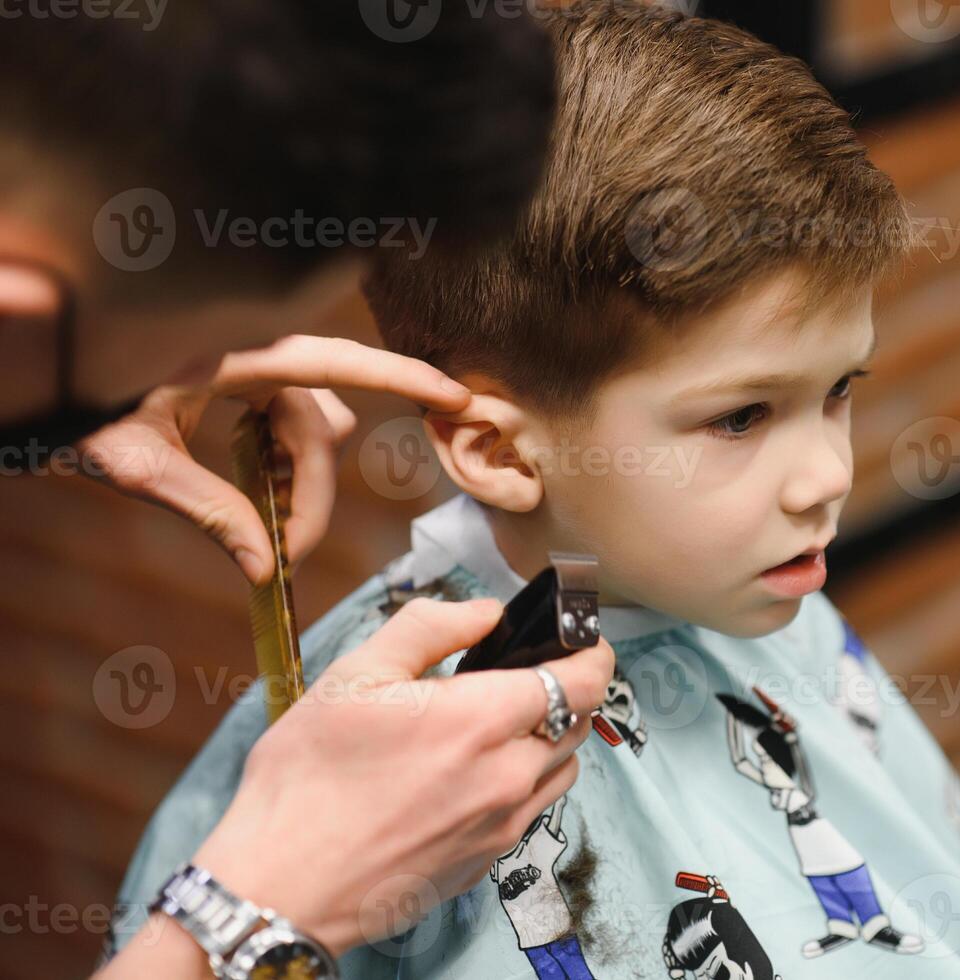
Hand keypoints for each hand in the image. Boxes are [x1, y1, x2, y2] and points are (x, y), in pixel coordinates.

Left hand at [77, 335, 471, 583]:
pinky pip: (283, 419)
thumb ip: (207, 509)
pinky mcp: (236, 375)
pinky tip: (255, 493)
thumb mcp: (134, 462)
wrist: (32, 368)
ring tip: (266, 526)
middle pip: (320, 423)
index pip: (337, 360)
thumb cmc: (71, 403)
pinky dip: (278, 461)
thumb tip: (260, 568)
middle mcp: (250, 349)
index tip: (457, 397)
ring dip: (295, 478)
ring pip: (306, 425)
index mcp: (232, 351)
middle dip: (311, 491)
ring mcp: (245, 361)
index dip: (404, 376)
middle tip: (284, 554)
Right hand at [189, 597, 614, 955]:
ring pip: (561, 769)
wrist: (280, 884)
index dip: (593, 653)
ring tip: (498, 724)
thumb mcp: (355, 674)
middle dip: (567, 691)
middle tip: (527, 675)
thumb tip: (487, 613)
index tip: (583, 641)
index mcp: (482, 721)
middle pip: (579, 723)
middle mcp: (507, 776)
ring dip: (549, 739)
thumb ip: (431, 627)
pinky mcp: (485, 862)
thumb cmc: (307, 778)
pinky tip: (471, 775)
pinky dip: (521, 784)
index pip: (585, 682)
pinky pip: (530, 811)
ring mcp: (501, 826)